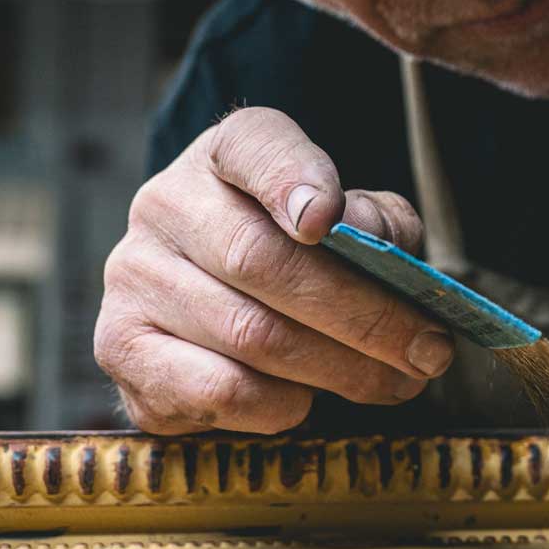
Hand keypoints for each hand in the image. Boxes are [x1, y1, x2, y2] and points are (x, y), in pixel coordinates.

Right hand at [96, 107, 455, 433]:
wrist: (223, 307)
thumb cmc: (304, 258)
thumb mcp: (355, 222)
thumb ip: (376, 222)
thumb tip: (373, 239)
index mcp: (224, 154)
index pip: (254, 146)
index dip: (292, 179)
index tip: (328, 219)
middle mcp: (165, 205)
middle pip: (262, 259)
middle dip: (362, 314)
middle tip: (426, 351)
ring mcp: (133, 278)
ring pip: (250, 334)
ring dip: (341, 370)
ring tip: (397, 384)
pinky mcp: (123, 350)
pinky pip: (217, 389)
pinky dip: (280, 403)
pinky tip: (309, 400)